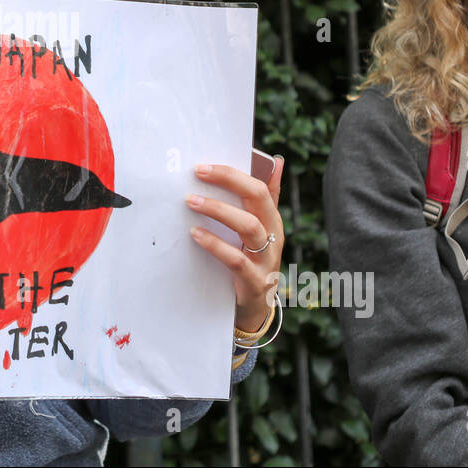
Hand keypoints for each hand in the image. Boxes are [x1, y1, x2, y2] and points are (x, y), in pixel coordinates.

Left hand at [186, 156, 285, 333]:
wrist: (256, 306)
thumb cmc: (253, 260)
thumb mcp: (261, 229)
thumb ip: (266, 197)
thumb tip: (275, 161)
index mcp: (272, 219)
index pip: (258, 186)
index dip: (232, 174)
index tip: (204, 166)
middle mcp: (273, 235)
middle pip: (257, 198)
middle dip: (228, 180)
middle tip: (197, 172)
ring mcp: (266, 258)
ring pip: (248, 226)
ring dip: (218, 210)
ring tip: (191, 201)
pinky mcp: (254, 281)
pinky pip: (236, 260)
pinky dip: (215, 245)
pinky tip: (196, 235)